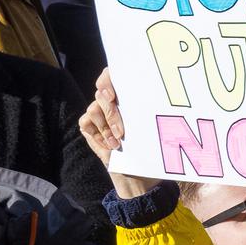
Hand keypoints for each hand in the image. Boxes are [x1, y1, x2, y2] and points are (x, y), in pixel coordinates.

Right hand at [78, 72, 162, 199]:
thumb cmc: (149, 144)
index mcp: (127, 94)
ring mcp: (98, 112)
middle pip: (102, 93)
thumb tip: (158, 98)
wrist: (138, 169)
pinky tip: (110, 145)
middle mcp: (111, 100)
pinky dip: (98, 135)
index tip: (113, 95)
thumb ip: (147, 109)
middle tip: (122, 131)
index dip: (108, 79)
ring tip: (119, 142)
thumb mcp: (152, 125)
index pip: (112, 75)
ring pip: (94, 108)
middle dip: (112, 113)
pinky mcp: (89, 126)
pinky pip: (86, 123)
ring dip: (106, 127)